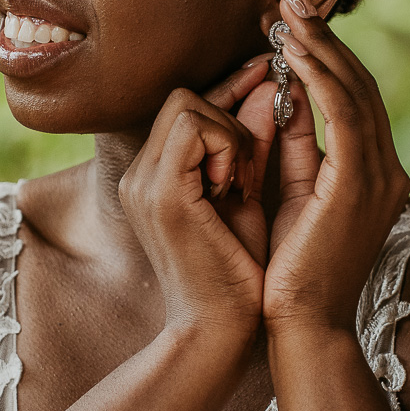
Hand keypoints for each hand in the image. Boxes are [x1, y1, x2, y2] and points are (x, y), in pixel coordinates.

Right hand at [118, 56, 274, 341]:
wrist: (221, 332)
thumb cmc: (239, 273)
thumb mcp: (248, 192)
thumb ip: (251, 141)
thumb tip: (269, 85)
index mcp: (155, 175)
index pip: (187, 105)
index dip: (230, 89)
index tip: (270, 78)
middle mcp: (139, 174)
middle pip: (183, 95)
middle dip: (230, 114)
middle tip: (249, 169)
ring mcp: (143, 182)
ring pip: (187, 102)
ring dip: (230, 133)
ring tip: (241, 183)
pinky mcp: (160, 193)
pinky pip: (195, 127)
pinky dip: (227, 146)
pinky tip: (234, 188)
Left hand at [262, 0, 409, 333]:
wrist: (300, 326)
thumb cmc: (288, 272)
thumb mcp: (288, 194)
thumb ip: (291, 147)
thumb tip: (279, 96)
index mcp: (373, 174)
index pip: (353, 97)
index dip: (322, 53)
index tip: (287, 20)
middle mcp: (386, 170)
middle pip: (359, 83)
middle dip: (320, 35)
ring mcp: (379, 178)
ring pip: (354, 90)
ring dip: (318, 46)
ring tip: (284, 12)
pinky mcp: (358, 186)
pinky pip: (343, 114)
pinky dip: (320, 78)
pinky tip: (294, 52)